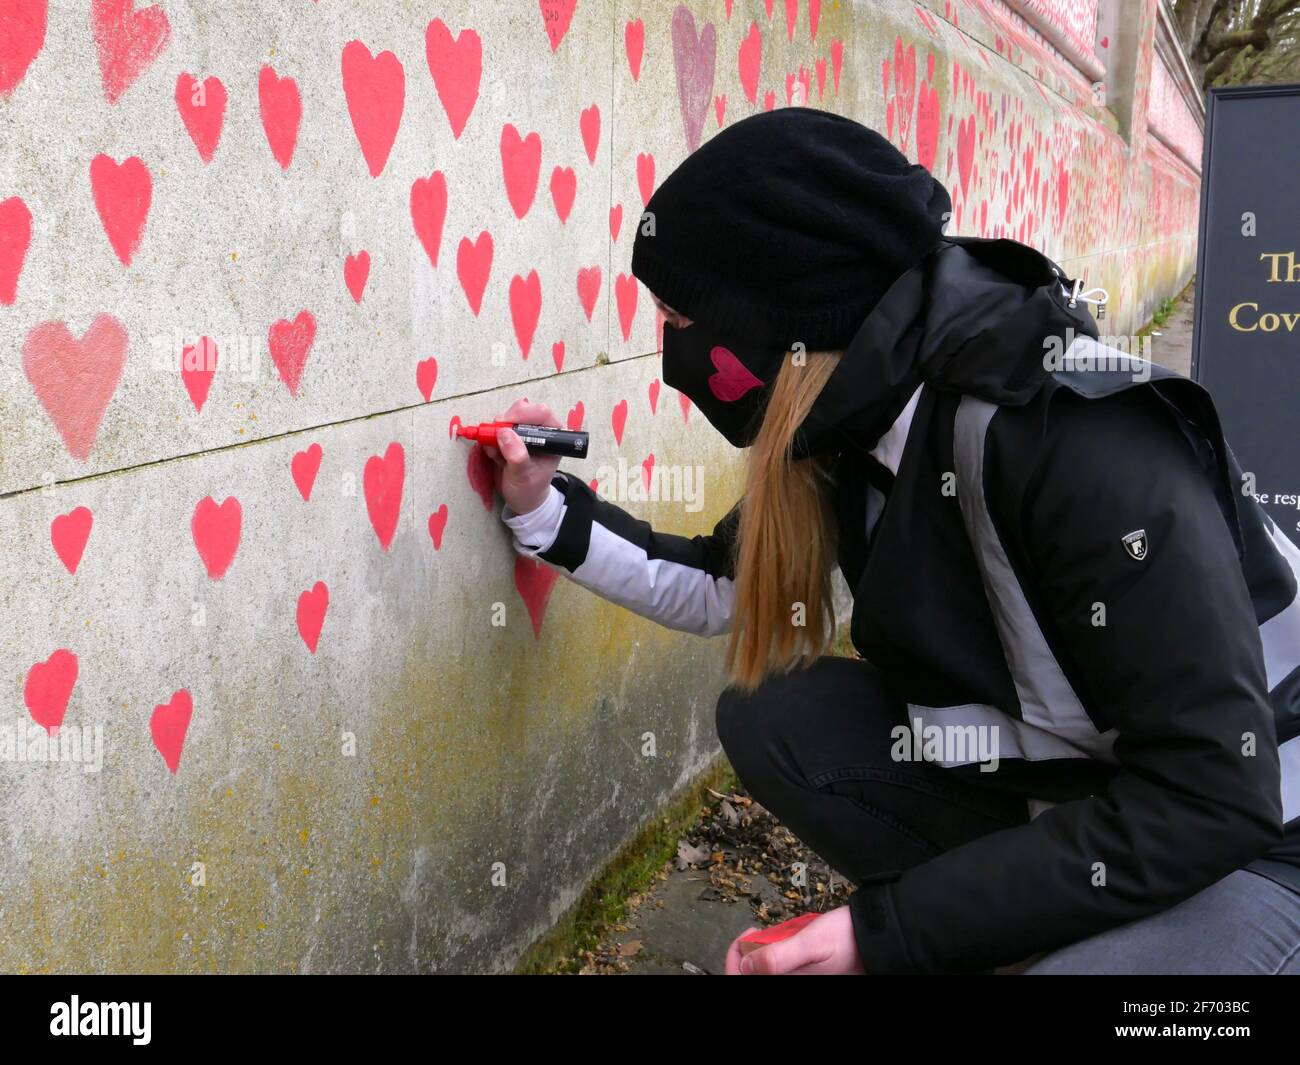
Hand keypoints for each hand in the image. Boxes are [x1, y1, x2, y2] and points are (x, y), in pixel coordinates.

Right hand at [482, 398, 562, 515]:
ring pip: (506, 418)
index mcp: (552, 437)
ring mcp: (523, 431)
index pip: (541, 413)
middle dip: (506, 422)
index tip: (504, 426)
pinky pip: (495, 430)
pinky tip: (496, 458)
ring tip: (498, 456)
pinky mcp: (509, 436)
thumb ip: (516, 456)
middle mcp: (539, 429)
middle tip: (495, 439)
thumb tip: (504, 433)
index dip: (522, 415)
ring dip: (496, 433)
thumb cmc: (530, 489)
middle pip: (522, 410)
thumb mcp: (524, 477)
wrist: (522, 500)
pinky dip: (491, 440)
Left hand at [724, 907, 865, 974]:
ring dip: (760, 954)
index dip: (733, 962)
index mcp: (791, 983)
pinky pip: (779, 968)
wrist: (876, 939)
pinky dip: (774, 955)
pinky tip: (782, 939)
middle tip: (756, 932)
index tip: (744, 938)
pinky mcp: (804, 974)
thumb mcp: (810, 943)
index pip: (742, 980)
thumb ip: (778, 957)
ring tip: (769, 933)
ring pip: (764, 972)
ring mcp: (798, 979)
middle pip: (752, 976)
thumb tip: (746, 965)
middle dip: (746, 955)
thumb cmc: (847, 940)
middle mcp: (793, 984)